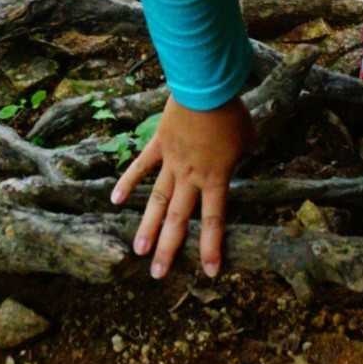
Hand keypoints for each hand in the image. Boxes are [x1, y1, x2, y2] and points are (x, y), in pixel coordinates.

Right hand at [110, 94, 256, 279]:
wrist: (206, 88)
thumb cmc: (232, 113)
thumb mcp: (247, 139)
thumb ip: (241, 155)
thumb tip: (241, 157)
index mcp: (216, 178)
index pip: (213, 220)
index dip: (211, 247)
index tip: (209, 272)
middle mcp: (191, 176)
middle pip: (178, 218)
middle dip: (169, 249)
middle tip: (158, 275)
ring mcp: (171, 161)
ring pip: (156, 200)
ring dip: (147, 226)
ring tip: (138, 251)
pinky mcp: (159, 144)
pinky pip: (141, 166)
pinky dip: (127, 182)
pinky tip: (115, 200)